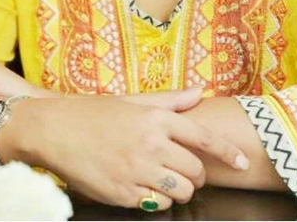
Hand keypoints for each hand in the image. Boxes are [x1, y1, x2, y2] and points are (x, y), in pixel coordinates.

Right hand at [5, 89, 249, 209]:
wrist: (54, 128)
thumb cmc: (94, 112)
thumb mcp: (131, 100)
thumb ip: (168, 100)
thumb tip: (199, 92)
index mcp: (155, 119)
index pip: (204, 139)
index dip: (228, 152)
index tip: (242, 162)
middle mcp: (150, 144)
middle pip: (196, 171)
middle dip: (195, 174)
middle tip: (182, 169)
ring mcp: (137, 170)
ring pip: (181, 191)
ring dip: (179, 188)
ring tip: (162, 178)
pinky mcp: (123, 193)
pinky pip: (157, 204)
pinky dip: (157, 199)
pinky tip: (142, 186)